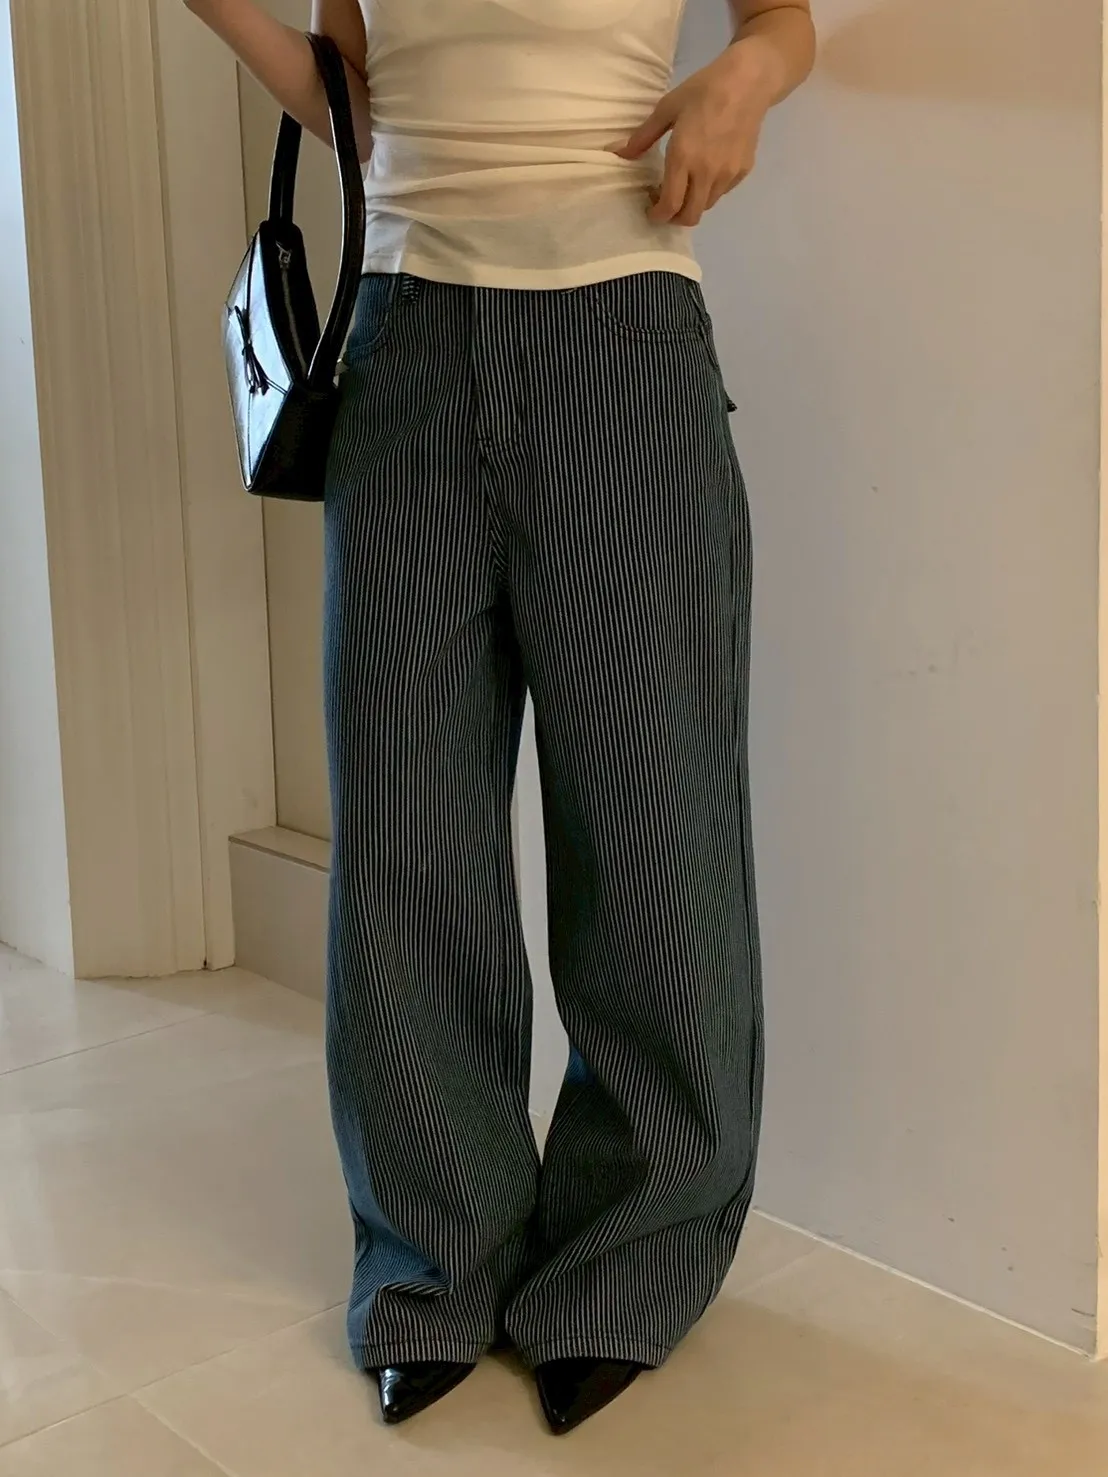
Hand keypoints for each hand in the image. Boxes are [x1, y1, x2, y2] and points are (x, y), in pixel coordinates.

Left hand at [613, 42, 779, 226]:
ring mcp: (727, 174)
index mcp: (684, 158)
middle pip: (690, 216)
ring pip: (706, 206)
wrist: (748, 81)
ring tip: (685, 185)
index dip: (657, 215)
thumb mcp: (667, 108)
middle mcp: (706, 173)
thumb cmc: (703, 90)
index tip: (650, 209)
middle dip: (674, 218)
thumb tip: (616, 153)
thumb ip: (642, 137)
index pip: (670, 206)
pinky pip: (722, 192)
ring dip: (692, 204)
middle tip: (665, 204)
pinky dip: (709, 191)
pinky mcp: (743, 171)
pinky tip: (705, 172)